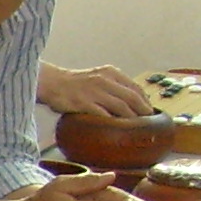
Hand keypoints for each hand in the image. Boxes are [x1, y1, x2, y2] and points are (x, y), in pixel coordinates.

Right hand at [39, 62, 155, 119]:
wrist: (51, 83)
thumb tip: (129, 100)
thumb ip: (112, 85)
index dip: (145, 100)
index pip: (135, 87)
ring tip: (136, 126)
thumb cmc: (74, 83)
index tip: (149, 110)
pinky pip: (104, 114)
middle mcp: (105, 80)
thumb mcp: (97, 77)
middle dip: (142, 110)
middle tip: (147, 120)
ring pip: (121, 106)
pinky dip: (113, 121)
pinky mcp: (84, 103)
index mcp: (111, 73)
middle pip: (131, 97)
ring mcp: (94, 92)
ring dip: (131, 117)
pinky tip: (117, 127)